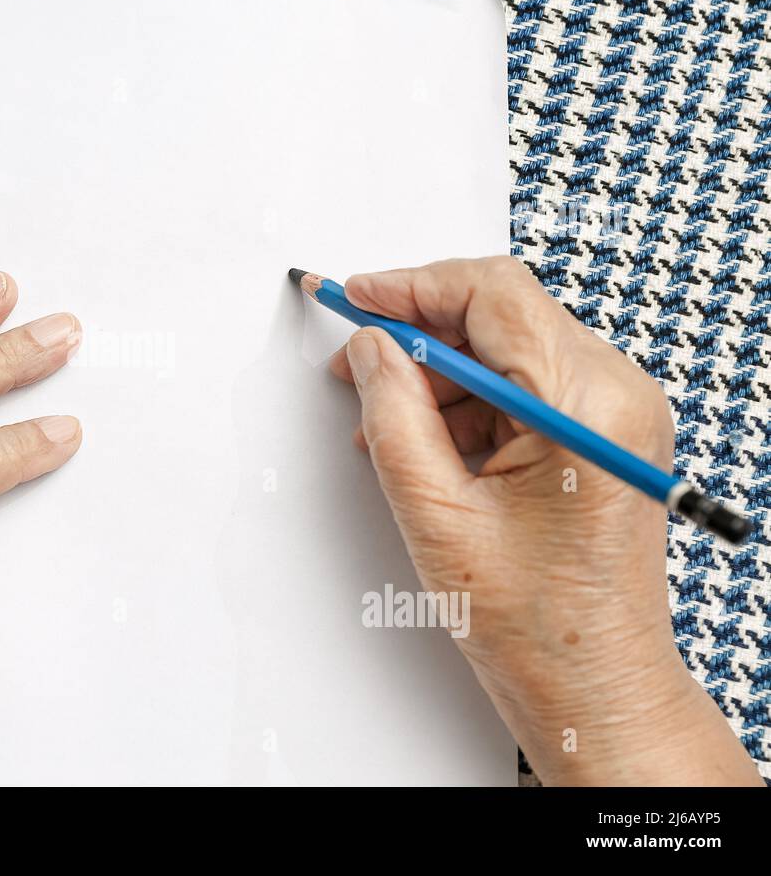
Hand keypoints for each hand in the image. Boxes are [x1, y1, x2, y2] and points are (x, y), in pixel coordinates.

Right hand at [330, 256, 761, 785]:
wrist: (594, 687)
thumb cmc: (535, 622)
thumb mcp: (436, 512)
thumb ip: (394, 414)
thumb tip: (372, 350)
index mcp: (586, 403)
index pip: (494, 293)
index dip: (413, 286)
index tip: (357, 299)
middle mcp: (616, 394)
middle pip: (503, 315)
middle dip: (421, 331)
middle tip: (357, 358)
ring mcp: (616, 414)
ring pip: (510, 350)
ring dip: (442, 373)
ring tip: (384, 419)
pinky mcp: (604, 435)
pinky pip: (527, 387)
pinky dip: (470, 402)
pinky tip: (426, 440)